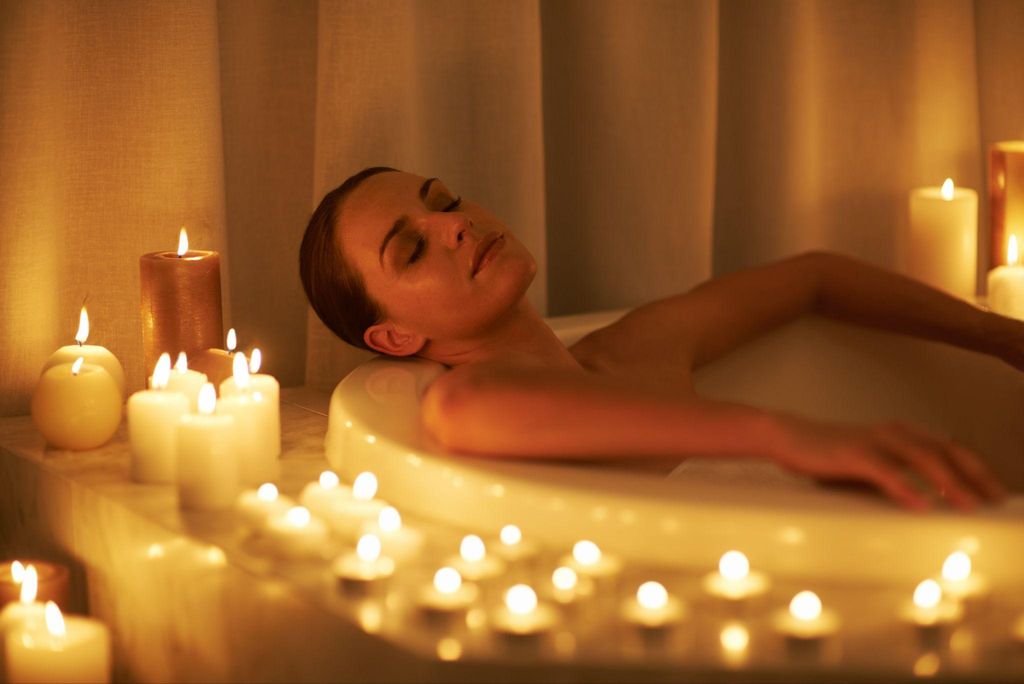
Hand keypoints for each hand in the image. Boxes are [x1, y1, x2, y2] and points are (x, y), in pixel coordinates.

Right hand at [770, 416, 1007, 510]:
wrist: (786, 437)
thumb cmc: (828, 456)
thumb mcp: (868, 466)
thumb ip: (896, 477)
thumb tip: (926, 504)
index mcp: (900, 434)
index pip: (950, 448)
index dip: (977, 470)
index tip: (996, 495)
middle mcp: (893, 433)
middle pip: (945, 451)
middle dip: (974, 477)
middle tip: (994, 502)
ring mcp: (874, 441)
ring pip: (922, 459)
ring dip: (949, 483)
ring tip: (968, 506)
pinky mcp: (853, 453)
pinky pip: (885, 471)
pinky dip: (906, 487)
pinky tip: (921, 504)